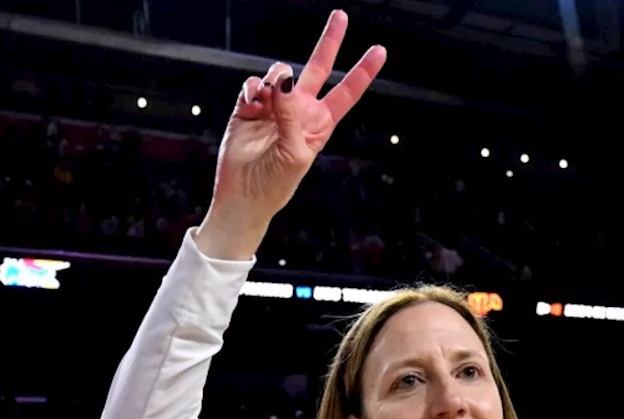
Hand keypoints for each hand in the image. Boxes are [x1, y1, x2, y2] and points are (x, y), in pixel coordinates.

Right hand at [197, 9, 385, 256]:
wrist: (244, 195)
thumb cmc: (276, 184)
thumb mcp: (294, 153)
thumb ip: (291, 114)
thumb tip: (283, 79)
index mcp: (320, 124)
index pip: (346, 93)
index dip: (363, 72)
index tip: (380, 51)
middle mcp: (299, 110)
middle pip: (318, 68)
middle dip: (329, 42)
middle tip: (341, 15)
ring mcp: (274, 106)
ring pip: (280, 72)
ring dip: (274, 79)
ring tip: (266, 100)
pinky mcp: (249, 107)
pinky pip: (252, 83)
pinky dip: (252, 89)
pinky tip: (251, 104)